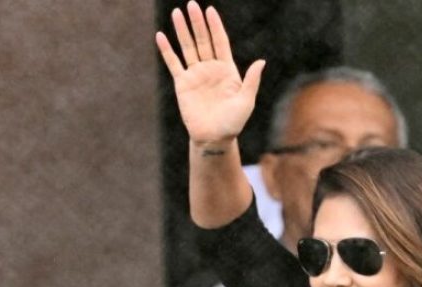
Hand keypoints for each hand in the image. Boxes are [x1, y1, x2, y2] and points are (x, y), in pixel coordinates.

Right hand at [156, 2, 264, 145]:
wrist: (214, 138)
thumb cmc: (233, 123)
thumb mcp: (246, 101)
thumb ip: (251, 81)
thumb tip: (261, 61)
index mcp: (227, 70)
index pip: (220, 42)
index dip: (215, 26)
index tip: (210, 10)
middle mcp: (210, 69)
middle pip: (203, 40)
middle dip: (197, 23)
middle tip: (191, 4)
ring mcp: (196, 75)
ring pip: (188, 48)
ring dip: (182, 31)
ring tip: (176, 13)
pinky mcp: (183, 84)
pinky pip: (173, 64)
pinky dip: (167, 50)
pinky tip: (161, 36)